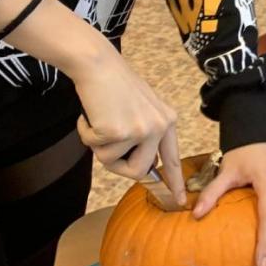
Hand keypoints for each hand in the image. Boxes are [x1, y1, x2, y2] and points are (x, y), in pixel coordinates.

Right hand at [73, 51, 185, 204]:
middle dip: (117, 164)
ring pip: (112, 161)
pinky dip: (86, 132)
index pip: (172, 158)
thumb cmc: (115, 86)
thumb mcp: (142, 109)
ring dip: (99, 145)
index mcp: (167, 121)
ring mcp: (139, 130)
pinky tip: (91, 114)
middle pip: (138, 171)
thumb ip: (146, 135)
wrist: (98, 65)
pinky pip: (94, 148)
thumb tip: (143, 168)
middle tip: (107, 140)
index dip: (175, 182)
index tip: (179, 200)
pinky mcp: (117, 131)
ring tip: (100, 119)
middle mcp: (158, 127)